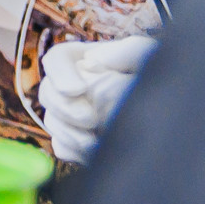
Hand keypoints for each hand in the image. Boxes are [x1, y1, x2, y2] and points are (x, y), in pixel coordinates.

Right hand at [36, 33, 158, 163]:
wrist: (156, 106)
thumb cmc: (148, 73)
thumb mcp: (145, 55)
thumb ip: (127, 50)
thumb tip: (97, 60)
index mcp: (78, 59)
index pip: (55, 59)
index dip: (60, 75)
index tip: (78, 90)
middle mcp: (66, 85)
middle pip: (48, 93)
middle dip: (66, 109)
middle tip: (91, 119)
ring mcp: (66, 113)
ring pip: (52, 121)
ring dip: (70, 134)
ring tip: (94, 143)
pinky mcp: (72, 139)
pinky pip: (61, 146)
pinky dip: (74, 151)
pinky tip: (94, 153)